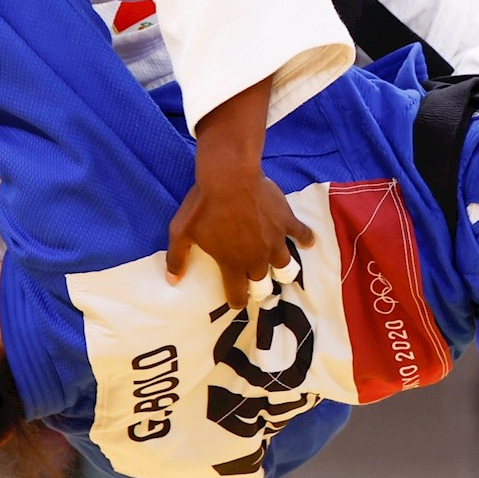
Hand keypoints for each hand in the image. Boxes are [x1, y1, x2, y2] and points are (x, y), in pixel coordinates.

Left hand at [165, 78, 312, 307]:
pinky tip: (306, 241)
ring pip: (286, 267)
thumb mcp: (181, 232)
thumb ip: (177, 258)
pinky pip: (303, 234)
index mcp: (233, 264)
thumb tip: (172, 281)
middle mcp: (257, 258)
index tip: (235, 299)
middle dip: (258, 288)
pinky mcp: (286, 222)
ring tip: (278, 268)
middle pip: (263, 285)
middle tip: (255, 282)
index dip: (236, 300)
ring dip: (281, 270)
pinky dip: (305, 239)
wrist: (229, 176)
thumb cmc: (203, 206)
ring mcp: (275, 241)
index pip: (238, 295)